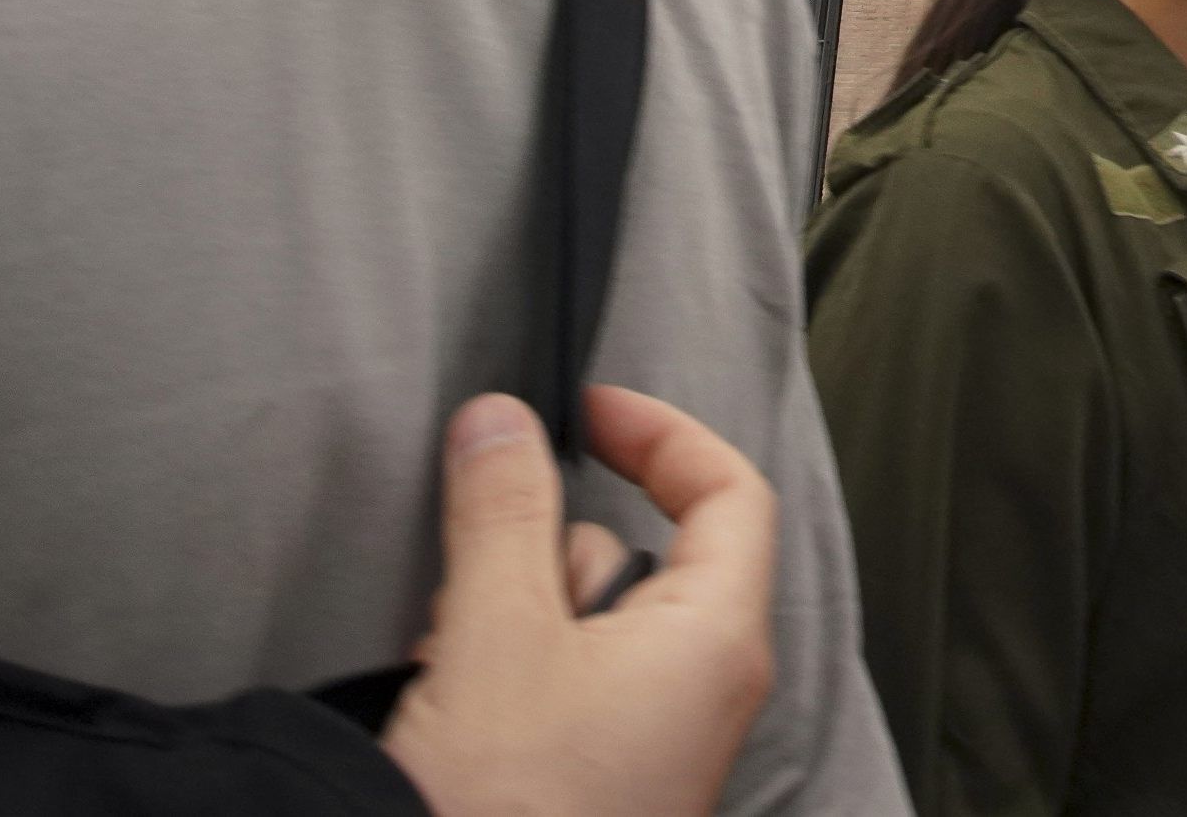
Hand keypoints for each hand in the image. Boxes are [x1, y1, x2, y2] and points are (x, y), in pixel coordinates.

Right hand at [385, 386, 777, 816]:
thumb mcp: (495, 633)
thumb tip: (503, 419)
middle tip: (479, 587)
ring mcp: (655, 744)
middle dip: (546, 554)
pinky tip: (455, 711)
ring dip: (514, 620)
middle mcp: (704, 690)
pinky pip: (563, 689)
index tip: (587, 410)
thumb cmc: (506, 805)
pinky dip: (508, 676)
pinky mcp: (603, 784)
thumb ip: (504, 512)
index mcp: (716, 639)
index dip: (663, 434)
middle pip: (638, 557)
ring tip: (458, 670)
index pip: (731, 493)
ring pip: (586, 625)